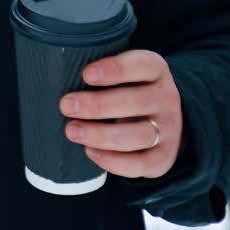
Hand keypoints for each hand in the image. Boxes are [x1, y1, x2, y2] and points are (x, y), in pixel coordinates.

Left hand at [59, 49, 182, 178]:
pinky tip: (90, 151)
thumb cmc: (129, 90)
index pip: (142, 65)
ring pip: (138, 135)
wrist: (163, 122)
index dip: (115, 69)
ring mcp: (168, 129)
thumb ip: (102, 72)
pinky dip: (113, 161)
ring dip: (101, 135)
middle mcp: (166, 97)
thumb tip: (61, 74)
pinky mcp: (163, 157)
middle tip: (66, 105)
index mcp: (155, 70)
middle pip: (136, 101)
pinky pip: (140, 164)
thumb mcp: (125, 73)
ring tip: (72, 130)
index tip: (86, 74)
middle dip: (98, 105)